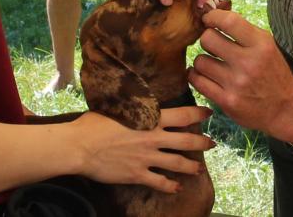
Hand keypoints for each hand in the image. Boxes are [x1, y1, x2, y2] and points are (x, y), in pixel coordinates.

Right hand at [72, 107, 214, 192]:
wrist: (80, 146)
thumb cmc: (93, 124)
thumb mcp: (119, 108)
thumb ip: (135, 109)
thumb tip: (142, 104)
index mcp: (150, 118)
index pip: (183, 114)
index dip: (199, 113)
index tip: (208, 113)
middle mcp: (153, 137)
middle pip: (187, 140)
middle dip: (202, 143)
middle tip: (212, 144)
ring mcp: (147, 157)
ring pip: (178, 163)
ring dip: (191, 166)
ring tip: (199, 169)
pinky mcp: (138, 174)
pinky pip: (160, 182)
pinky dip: (171, 186)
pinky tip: (176, 187)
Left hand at [188, 10, 292, 141]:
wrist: (286, 109)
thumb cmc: (273, 73)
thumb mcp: (267, 46)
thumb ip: (243, 31)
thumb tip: (214, 14)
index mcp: (261, 45)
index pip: (229, 21)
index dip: (213, 17)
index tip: (209, 19)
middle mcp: (249, 63)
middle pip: (208, 39)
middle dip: (206, 39)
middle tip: (213, 45)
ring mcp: (237, 83)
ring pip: (200, 61)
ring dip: (203, 61)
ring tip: (212, 64)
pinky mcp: (227, 101)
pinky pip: (197, 81)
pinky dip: (197, 76)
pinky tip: (205, 75)